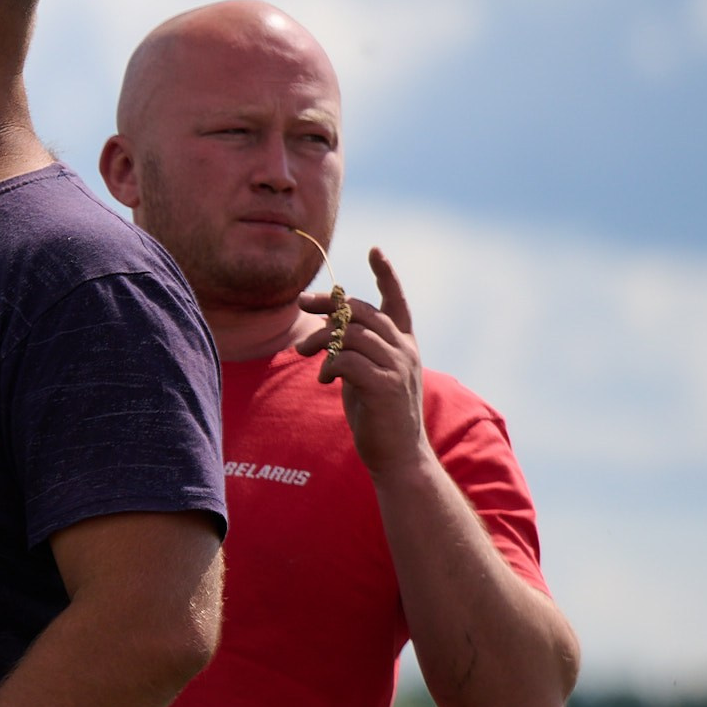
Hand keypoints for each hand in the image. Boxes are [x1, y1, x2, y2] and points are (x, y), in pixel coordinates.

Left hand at [294, 246, 430, 478]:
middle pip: (362, 311)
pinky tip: (325, 378)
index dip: (387, 274)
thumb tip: (328, 323)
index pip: (397, 301)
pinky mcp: (384, 386)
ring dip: (320, 339)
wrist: (398, 456)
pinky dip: (329, 364)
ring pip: (352, 333)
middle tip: (302, 304)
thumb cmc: (377, 414)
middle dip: (329, 303)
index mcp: (403, 344)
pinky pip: (348, 360)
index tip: (376, 250)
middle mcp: (404, 350)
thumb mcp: (365, 372)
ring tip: (302, 352)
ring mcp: (398, 367)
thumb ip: (354, 347)